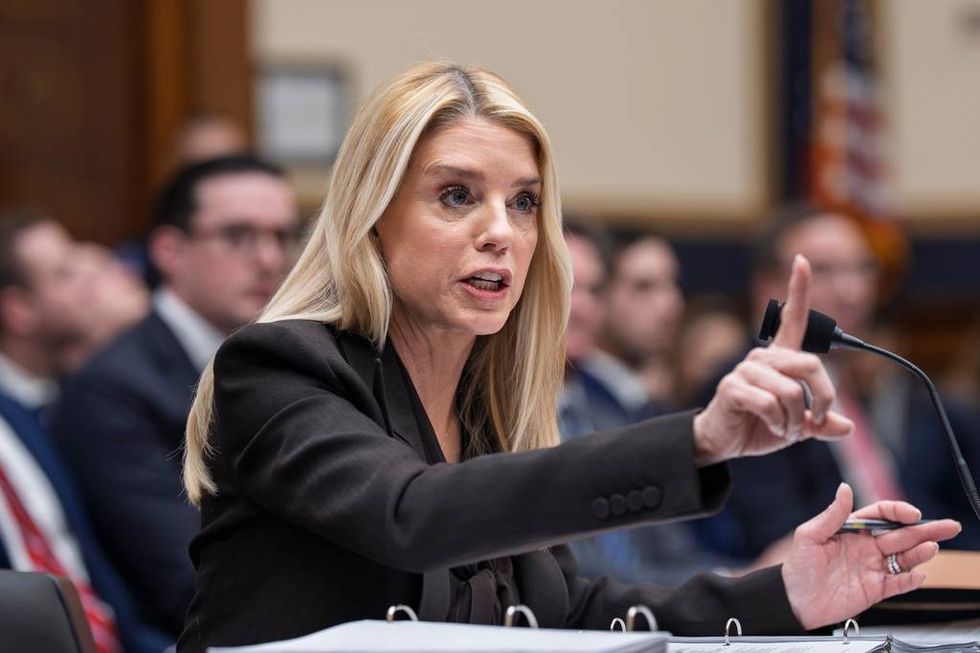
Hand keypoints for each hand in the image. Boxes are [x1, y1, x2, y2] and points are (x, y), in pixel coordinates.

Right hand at [692, 255, 852, 464]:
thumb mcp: (798, 425)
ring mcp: (746, 371)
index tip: (802, 260)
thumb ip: (821, 422)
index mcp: (780, 358)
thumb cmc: (760, 425)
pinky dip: (778, 423)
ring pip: (792, 392)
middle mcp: (763, 358)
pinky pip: (770, 404)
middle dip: (824, 399)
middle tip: (816, 421)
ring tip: (784, 427)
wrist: (725, 441)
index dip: (798, 288)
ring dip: (795, 420)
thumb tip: (846, 426)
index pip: (792, 317)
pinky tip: (770, 426)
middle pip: (810, 366)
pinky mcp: (732, 388)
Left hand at [782, 483, 961, 629]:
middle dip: (925, 530)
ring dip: (920, 552)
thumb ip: (832, 515)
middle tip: (947, 526)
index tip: (912, 514)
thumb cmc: (797, 568)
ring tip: (932, 547)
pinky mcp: (875, 590)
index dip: (898, 512)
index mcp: (852, 530)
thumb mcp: (809, 536)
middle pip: (901, 535)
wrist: (793, 601)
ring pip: (904, 558)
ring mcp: (872, 568)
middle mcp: (866, 547)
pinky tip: (919, 575)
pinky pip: (898, 584)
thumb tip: (845, 488)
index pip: (881, 515)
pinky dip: (910, 580)